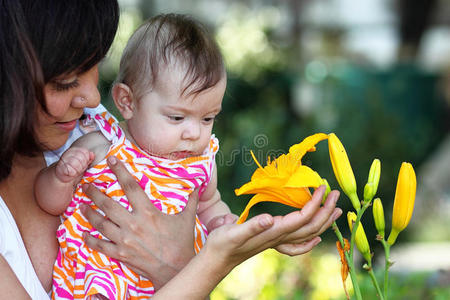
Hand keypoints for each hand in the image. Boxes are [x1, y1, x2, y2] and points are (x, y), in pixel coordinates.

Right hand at [56, 147, 93, 182]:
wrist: (63, 176)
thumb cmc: (74, 168)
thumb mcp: (83, 162)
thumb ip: (88, 158)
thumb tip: (92, 154)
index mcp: (74, 150)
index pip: (86, 152)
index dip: (86, 160)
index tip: (83, 163)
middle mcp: (68, 153)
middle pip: (82, 159)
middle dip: (83, 166)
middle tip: (79, 168)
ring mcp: (64, 159)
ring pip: (77, 165)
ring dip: (78, 170)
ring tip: (75, 171)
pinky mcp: (60, 167)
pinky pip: (71, 171)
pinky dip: (73, 174)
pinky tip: (71, 173)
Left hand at [80, 156, 198, 288]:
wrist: (175, 270)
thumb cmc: (182, 244)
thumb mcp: (187, 219)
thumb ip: (191, 201)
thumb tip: (199, 186)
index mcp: (148, 212)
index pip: (131, 187)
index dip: (120, 171)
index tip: (111, 160)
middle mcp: (133, 224)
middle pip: (108, 204)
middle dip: (94, 193)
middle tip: (85, 185)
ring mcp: (124, 240)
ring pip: (100, 223)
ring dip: (88, 213)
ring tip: (81, 205)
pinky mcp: (120, 254)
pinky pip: (100, 245)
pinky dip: (89, 239)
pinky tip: (83, 233)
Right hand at [204, 186, 340, 268]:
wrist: (218, 258)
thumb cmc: (223, 243)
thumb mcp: (233, 232)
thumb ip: (252, 226)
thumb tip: (269, 219)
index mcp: (274, 231)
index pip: (302, 217)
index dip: (315, 202)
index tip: (323, 187)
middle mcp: (280, 238)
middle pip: (311, 226)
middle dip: (326, 210)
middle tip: (337, 194)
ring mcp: (278, 241)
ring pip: (308, 234)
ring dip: (323, 221)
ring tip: (336, 210)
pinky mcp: (273, 242)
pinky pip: (299, 244)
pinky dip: (311, 240)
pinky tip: (316, 238)